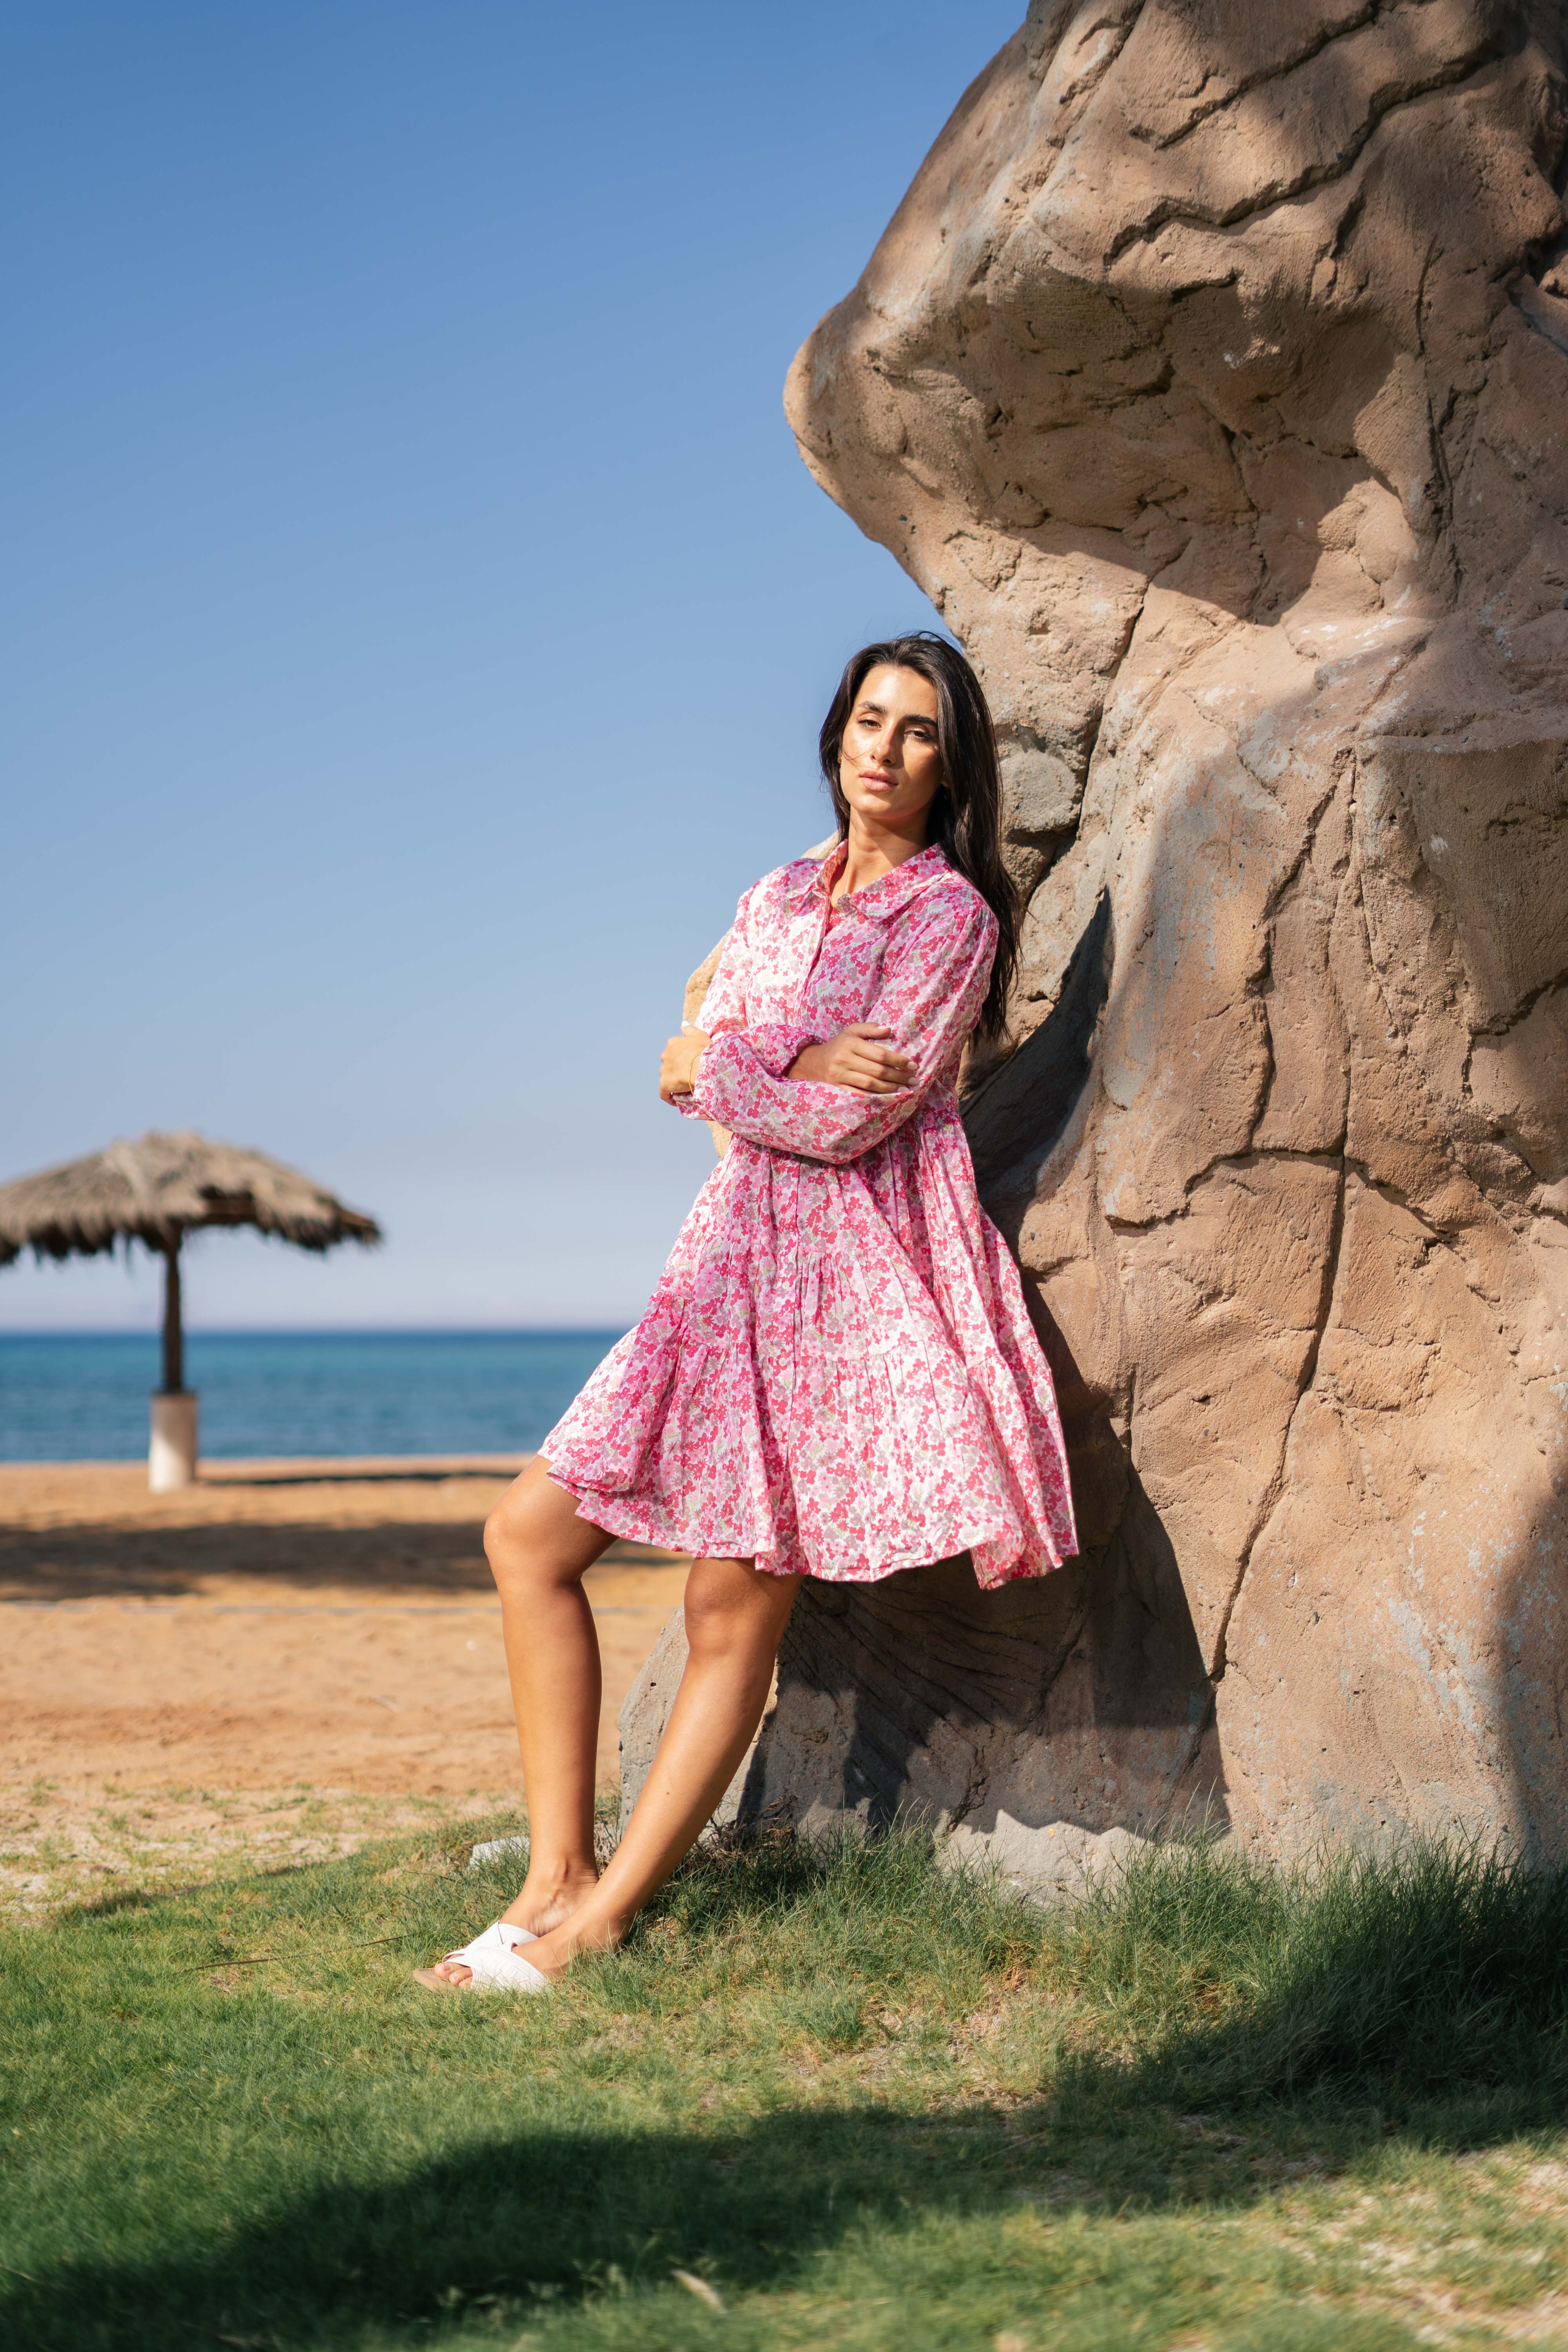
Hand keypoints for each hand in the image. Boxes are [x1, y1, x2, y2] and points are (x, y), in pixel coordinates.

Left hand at [660, 1029, 708, 1102]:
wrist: (704, 1066)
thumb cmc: (705, 1050)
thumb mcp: (699, 1035)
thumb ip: (689, 1030)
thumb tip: (682, 1024)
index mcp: (673, 1043)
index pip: (673, 1050)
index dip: (680, 1057)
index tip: (688, 1063)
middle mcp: (665, 1055)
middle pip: (669, 1063)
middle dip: (676, 1069)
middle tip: (688, 1075)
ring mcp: (663, 1070)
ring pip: (666, 1077)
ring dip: (673, 1082)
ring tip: (684, 1088)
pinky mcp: (664, 1084)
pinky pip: (664, 1093)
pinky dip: (668, 1096)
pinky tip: (675, 1100)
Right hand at [787, 1024, 915, 1094]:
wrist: (813, 1062)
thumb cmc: (838, 1044)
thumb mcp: (851, 1031)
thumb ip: (870, 1029)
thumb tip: (889, 1029)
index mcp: (850, 1044)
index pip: (879, 1054)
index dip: (897, 1060)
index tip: (912, 1064)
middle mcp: (844, 1060)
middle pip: (877, 1070)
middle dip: (898, 1076)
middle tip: (913, 1079)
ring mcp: (841, 1075)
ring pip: (870, 1084)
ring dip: (890, 1088)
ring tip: (905, 1088)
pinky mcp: (839, 1088)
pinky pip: (860, 1093)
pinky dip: (876, 1096)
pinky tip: (889, 1096)